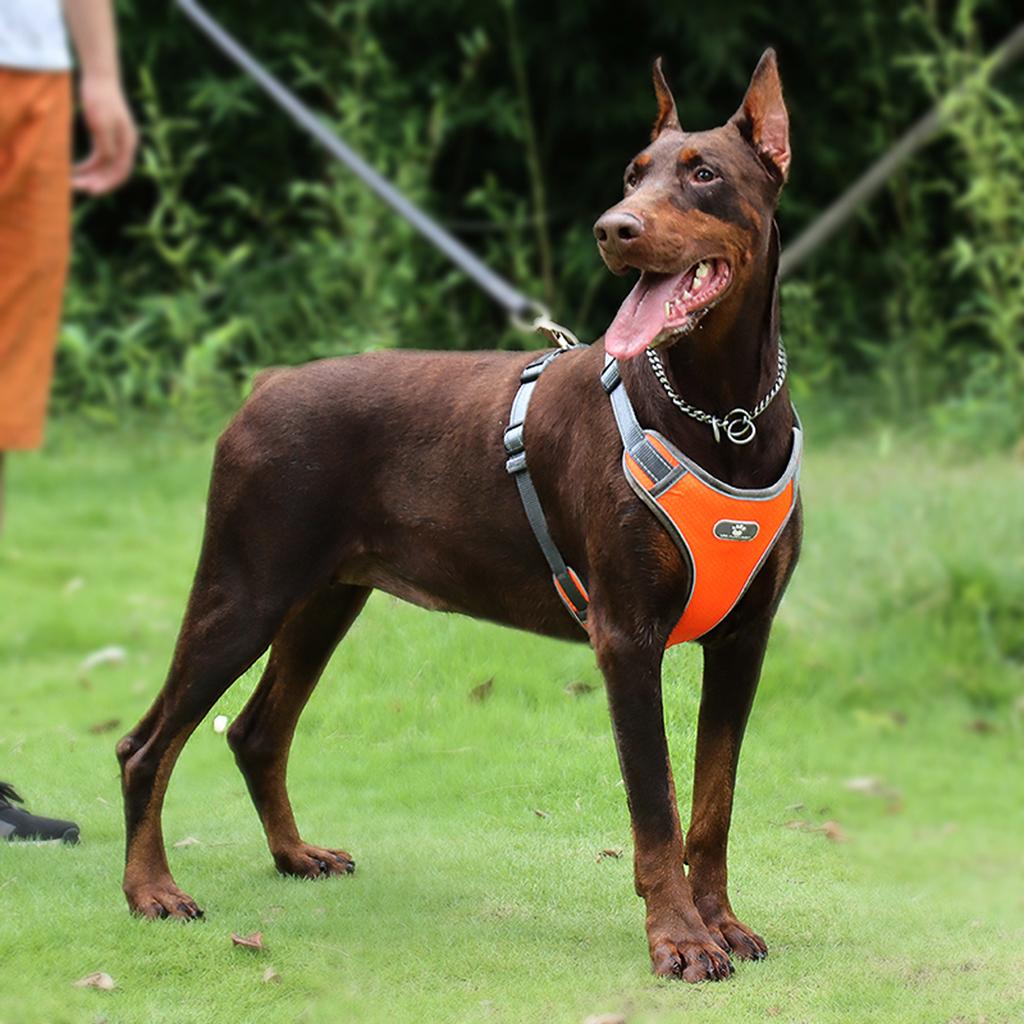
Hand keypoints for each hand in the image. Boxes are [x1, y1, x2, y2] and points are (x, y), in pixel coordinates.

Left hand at [72, 75, 137, 194]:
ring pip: (104, 167)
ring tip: (72, 181)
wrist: (99, 77)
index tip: (90, 191)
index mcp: (128, 143)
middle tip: (76, 188)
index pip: (121, 172)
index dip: (107, 184)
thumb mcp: (101, 123)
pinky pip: (98, 158)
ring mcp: (115, 142)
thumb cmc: (100, 98)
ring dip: (90, 176)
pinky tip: (74, 168)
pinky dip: (87, 165)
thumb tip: (109, 163)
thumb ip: (107, 145)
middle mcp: (125, 146)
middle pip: (113, 172)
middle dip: (96, 182)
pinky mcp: (105, 136)